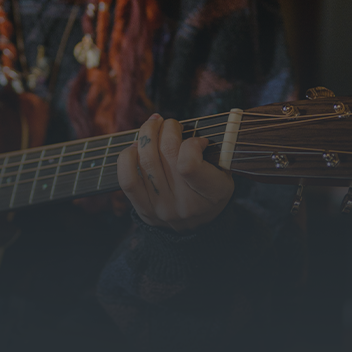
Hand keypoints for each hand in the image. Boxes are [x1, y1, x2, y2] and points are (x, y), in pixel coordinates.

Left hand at [117, 114, 234, 231]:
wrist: (197, 228)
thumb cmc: (211, 192)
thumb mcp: (223, 174)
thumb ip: (211, 153)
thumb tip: (187, 134)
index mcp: (211, 194)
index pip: (189, 163)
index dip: (190, 143)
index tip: (197, 140)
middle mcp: (184, 204)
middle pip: (165, 153)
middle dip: (167, 128)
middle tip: (170, 123)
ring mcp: (161, 207)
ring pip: (145, 160)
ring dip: (147, 134)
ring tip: (153, 126)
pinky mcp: (142, 208)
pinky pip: (127, 178)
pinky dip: (127, 157)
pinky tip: (136, 147)